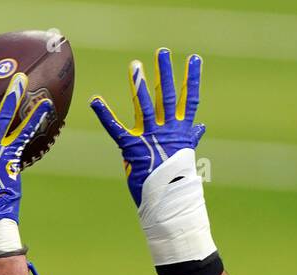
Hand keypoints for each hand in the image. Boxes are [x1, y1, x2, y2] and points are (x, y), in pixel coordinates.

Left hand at [89, 48, 205, 206]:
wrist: (167, 202)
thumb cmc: (174, 179)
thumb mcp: (184, 154)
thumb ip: (190, 137)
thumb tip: (201, 127)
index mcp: (180, 131)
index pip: (189, 99)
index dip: (192, 79)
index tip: (195, 59)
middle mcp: (166, 130)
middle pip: (166, 96)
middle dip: (164, 73)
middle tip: (162, 51)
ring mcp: (149, 137)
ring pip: (144, 106)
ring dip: (139, 85)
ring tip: (136, 65)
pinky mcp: (131, 147)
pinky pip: (115, 127)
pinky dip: (104, 114)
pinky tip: (95, 100)